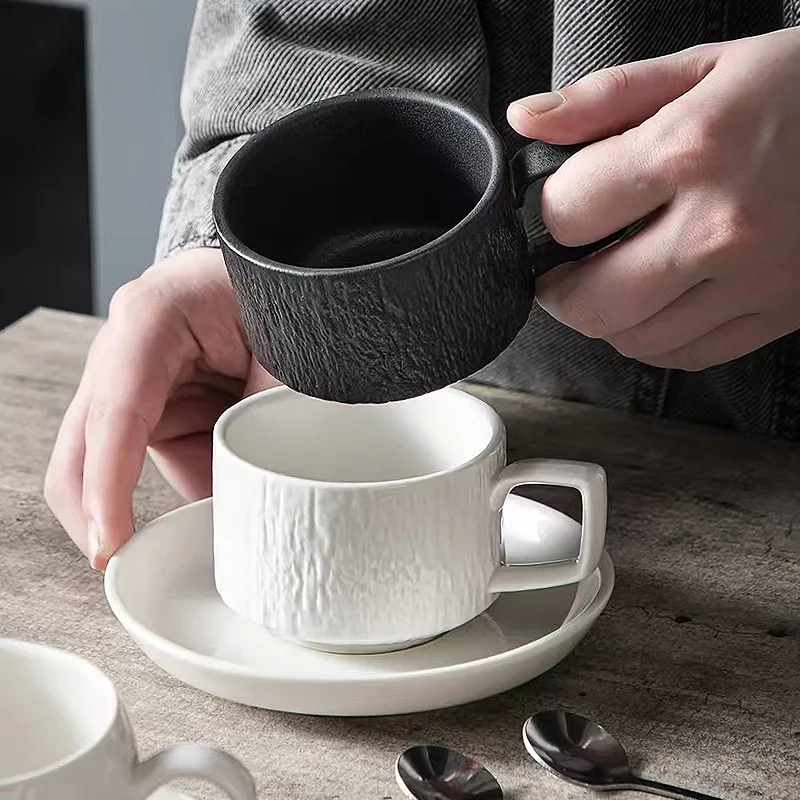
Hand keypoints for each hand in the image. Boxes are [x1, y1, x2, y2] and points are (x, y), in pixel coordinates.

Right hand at [44, 248, 277, 569]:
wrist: (283, 272)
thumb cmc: (282, 296)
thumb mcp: (287, 355)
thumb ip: (268, 421)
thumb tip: (252, 501)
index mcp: (150, 317)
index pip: (117, 411)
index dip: (108, 484)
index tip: (109, 543)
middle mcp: (124, 349)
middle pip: (83, 443)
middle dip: (96, 509)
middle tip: (121, 567)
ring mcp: (132, 380)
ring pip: (118, 462)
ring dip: (157, 496)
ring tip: (216, 517)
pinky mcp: (153, 403)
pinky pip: (155, 458)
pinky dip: (186, 483)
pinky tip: (221, 492)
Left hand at [507, 28, 799, 369]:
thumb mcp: (705, 67)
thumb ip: (605, 97)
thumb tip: (527, 120)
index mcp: (693, 150)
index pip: (567, 214)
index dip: (549, 212)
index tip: (562, 205)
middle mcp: (721, 226)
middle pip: (590, 303)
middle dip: (559, 288)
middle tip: (565, 264)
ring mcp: (754, 280)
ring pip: (633, 340)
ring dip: (605, 316)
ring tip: (614, 278)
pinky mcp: (778, 313)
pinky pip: (686, 355)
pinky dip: (653, 338)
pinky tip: (658, 303)